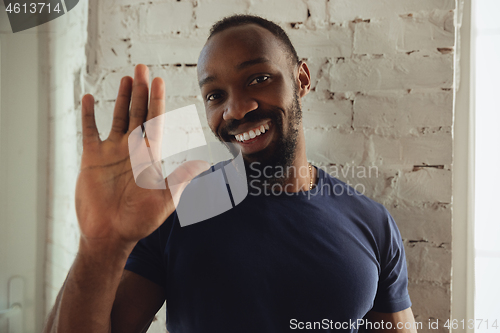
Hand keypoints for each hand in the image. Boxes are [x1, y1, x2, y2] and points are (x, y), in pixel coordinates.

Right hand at [75, 64, 208, 247]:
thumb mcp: (166, 198)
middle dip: (141, 91)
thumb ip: (182, 178)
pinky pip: (90, 131)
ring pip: (117, 117)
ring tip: (126, 79)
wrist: (112, 234)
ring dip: (121, 99)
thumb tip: (205, 164)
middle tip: (142, 68)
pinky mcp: (92, 158)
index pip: (155, 121)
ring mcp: (112, 152)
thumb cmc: (140, 219)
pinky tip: (90, 98)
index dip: (157, 100)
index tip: (159, 81)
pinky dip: (89, 115)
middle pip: (138, 113)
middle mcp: (132, 149)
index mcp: (150, 155)